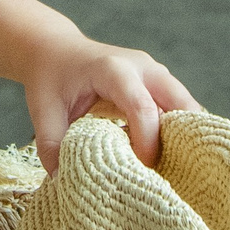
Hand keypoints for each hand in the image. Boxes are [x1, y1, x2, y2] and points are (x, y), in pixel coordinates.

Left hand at [19, 31, 200, 174]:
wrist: (56, 48)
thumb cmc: (50, 78)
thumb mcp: (43, 111)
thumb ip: (51, 146)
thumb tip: (64, 181)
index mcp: (113, 69)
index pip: (141, 106)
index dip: (146, 141)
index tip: (139, 168)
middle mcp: (142, 67)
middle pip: (180, 103)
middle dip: (181, 139)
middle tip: (168, 171)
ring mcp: (155, 73)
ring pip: (186, 106)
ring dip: (182, 137)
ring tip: (169, 167)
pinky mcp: (158, 83)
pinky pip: (179, 109)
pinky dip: (178, 132)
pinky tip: (165, 155)